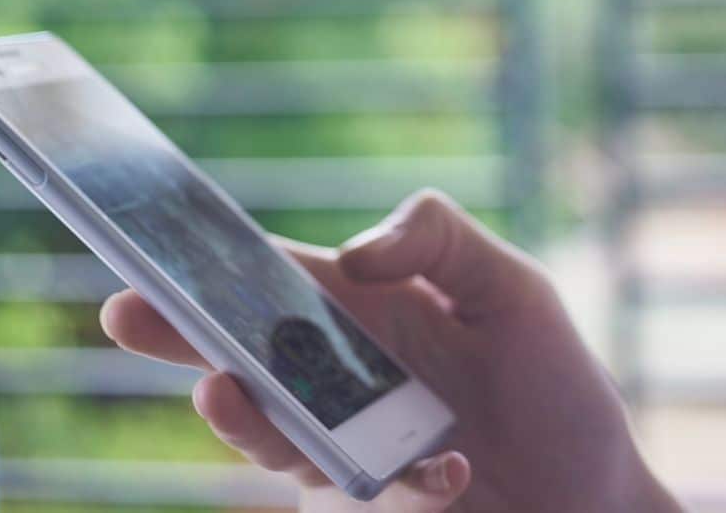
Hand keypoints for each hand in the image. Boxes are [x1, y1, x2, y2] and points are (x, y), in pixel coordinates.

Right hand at [100, 190, 680, 512]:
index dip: (208, 262)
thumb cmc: (553, 382)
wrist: (596, 494)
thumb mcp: (512, 289)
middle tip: (129, 312)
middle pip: (244, 354)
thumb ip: (440, 239)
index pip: (271, 279)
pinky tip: (451, 476)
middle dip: (182, 334)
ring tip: (226, 389)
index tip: (147, 247)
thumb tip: (354, 253)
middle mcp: (338, 383)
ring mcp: (345, 456)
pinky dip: (400, 493)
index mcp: (362, 313)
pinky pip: (360, 504)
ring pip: (275, 438)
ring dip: (248, 417)